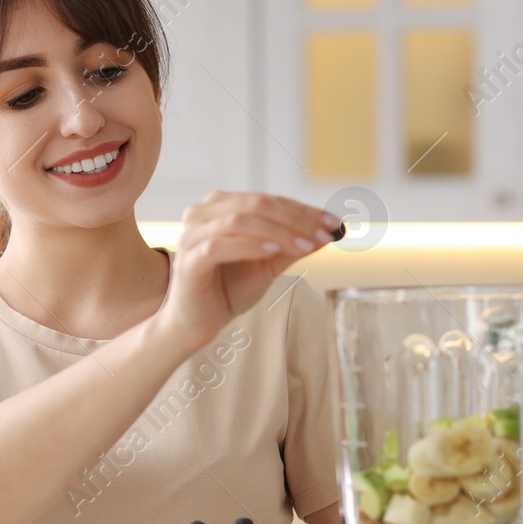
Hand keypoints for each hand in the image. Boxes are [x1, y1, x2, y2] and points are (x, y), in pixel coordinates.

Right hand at [156, 192, 341, 350]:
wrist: (196, 323)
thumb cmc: (228, 290)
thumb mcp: (268, 265)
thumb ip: (293, 246)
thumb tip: (328, 233)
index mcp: (221, 207)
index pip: (269, 200)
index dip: (304, 210)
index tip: (334, 223)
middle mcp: (203, 213)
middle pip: (256, 205)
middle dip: (296, 219)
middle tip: (324, 234)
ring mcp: (192, 234)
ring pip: (240, 221)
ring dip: (278, 232)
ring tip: (305, 246)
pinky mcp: (188, 259)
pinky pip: (220, 245)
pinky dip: (249, 246)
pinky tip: (272, 252)